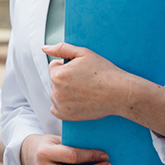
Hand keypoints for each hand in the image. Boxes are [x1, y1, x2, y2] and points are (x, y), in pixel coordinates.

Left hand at [44, 42, 164, 146]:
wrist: (120, 93)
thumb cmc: (103, 71)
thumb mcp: (83, 53)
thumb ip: (61, 48)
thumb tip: (44, 48)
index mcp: (57, 75)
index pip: (54, 66)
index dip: (67, 66)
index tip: (81, 70)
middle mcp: (56, 91)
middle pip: (54, 80)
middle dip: (65, 78)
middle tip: (84, 80)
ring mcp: (61, 105)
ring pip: (55, 93)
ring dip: (64, 90)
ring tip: (83, 89)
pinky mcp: (67, 116)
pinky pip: (55, 109)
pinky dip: (62, 105)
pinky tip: (76, 100)